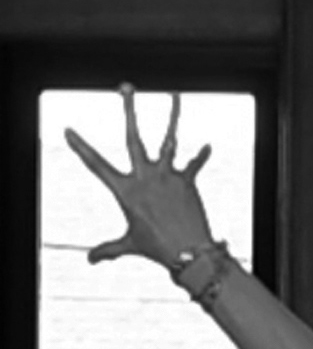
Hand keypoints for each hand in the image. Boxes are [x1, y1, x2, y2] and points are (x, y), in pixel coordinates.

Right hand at [65, 84, 215, 271]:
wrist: (190, 254)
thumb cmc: (158, 250)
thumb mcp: (129, 245)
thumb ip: (109, 249)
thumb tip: (90, 259)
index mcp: (126, 190)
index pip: (97, 165)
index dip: (81, 148)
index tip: (68, 131)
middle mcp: (145, 177)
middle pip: (133, 137)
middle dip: (129, 111)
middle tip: (126, 88)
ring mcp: (167, 177)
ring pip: (169, 140)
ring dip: (173, 117)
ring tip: (176, 96)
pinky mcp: (187, 182)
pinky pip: (195, 164)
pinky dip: (202, 156)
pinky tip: (208, 146)